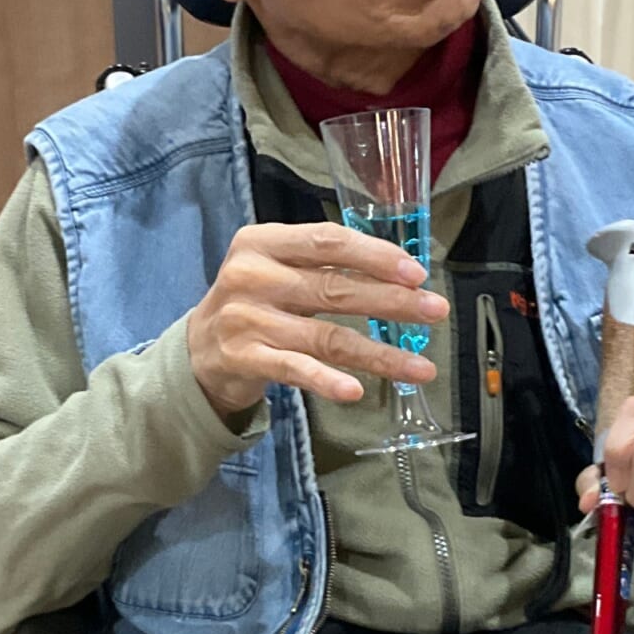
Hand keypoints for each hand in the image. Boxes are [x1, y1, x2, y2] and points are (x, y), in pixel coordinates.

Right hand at [187, 220, 447, 417]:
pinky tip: (356, 391)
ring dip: (379, 354)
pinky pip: (295, 370)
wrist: (198, 351)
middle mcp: (252, 277)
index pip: (328, 242)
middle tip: (435, 311)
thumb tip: (400, 276)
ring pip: (325, 337)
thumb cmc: (254, 303)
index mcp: (263, 242)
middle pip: (334, 289)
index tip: (416, 272)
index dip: (375, 256)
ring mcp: (246, 320)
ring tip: (421, 367)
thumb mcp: (276, 268)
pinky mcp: (243, 359)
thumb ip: (323, 264)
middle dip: (392, 302)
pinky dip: (327, 380)